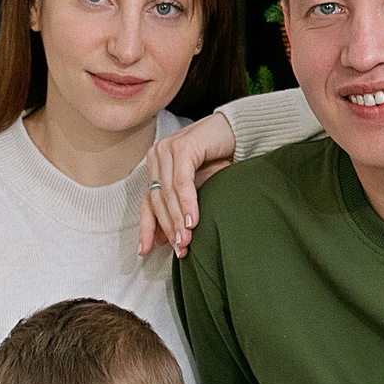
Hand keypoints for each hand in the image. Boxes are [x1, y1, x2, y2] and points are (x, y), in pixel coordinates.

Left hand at [138, 108, 237, 258]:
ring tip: (186, 241)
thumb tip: (166, 239)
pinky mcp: (183, 147)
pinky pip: (182, 183)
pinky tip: (192, 221)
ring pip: (168, 194)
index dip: (146, 228)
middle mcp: (157, 156)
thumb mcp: (197, 187)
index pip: (147, 201)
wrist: (238, 132)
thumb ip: (180, 207)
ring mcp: (167, 150)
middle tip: (179, 249)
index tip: (145, 251)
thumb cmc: (219, 159)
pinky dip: (187, 204)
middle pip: (157, 200)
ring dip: (177, 220)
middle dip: (167, 228)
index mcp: (156, 165)